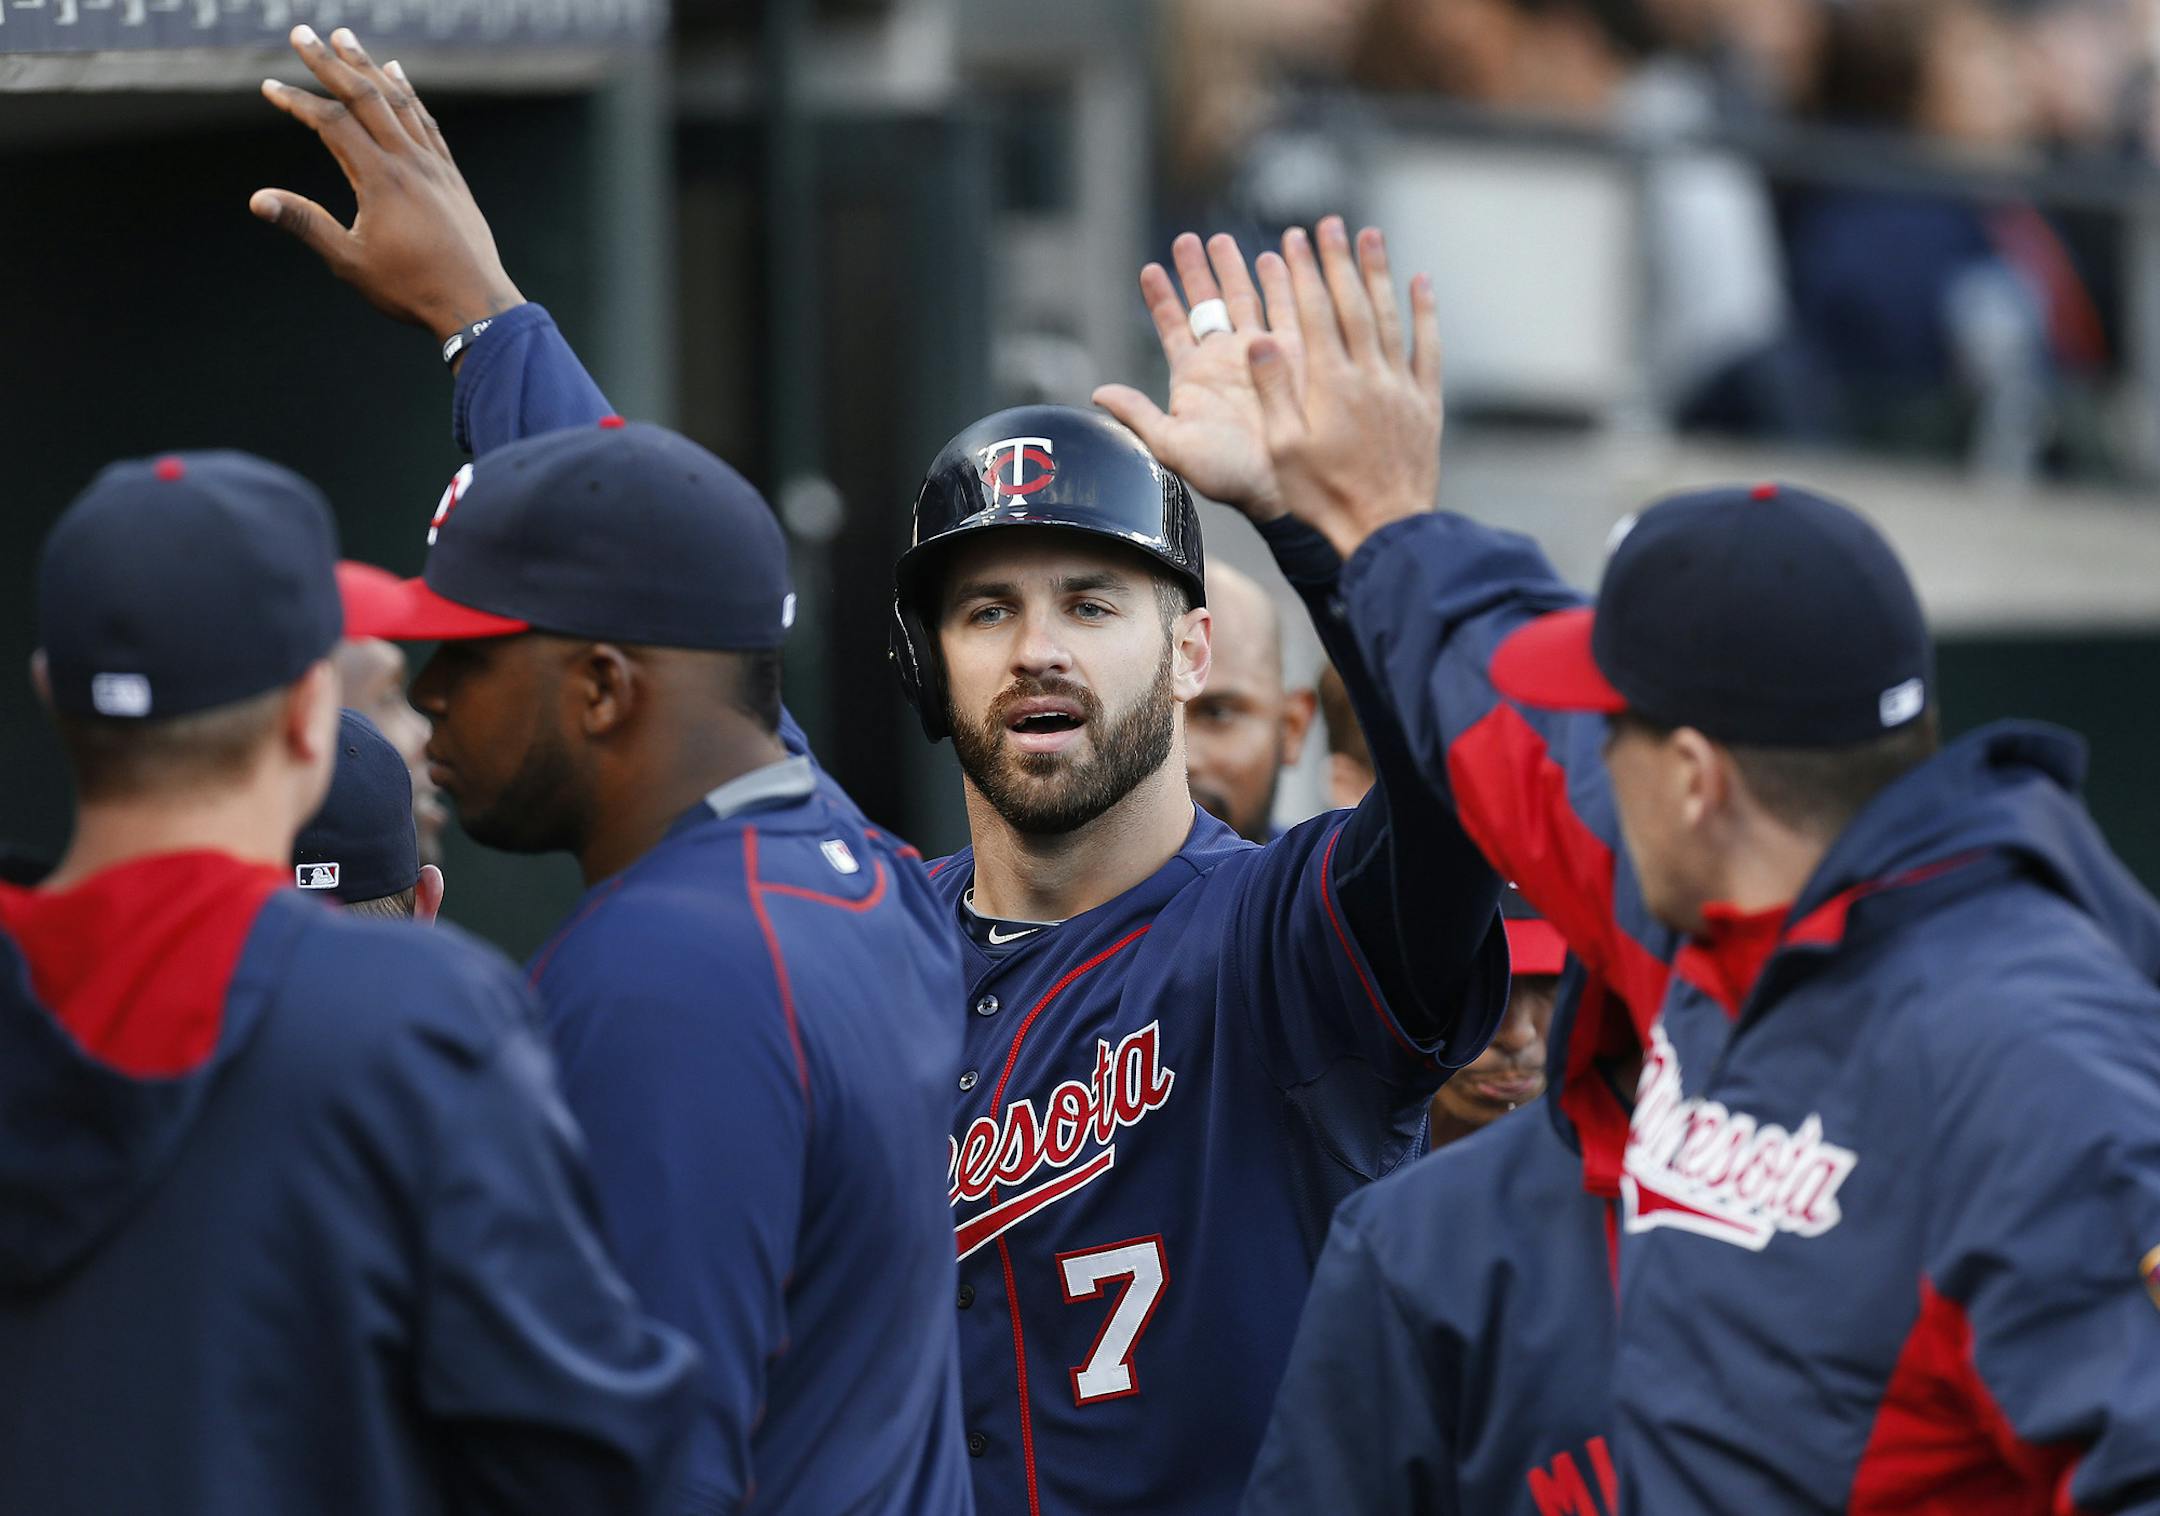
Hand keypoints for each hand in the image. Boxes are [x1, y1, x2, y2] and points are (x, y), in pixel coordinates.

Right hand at [252, 26, 522, 350]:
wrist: (476, 304)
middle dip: (329, 62)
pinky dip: (408, 94)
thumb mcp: (350, 262)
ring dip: (369, 66)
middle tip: (302, 32)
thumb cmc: (411, 288)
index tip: (268, 87)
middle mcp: (409, 162)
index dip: (297, 101)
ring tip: (345, 38)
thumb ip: (305, 224)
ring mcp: (434, 166)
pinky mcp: (451, 175)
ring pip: (399, 102)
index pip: (331, 123)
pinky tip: (396, 75)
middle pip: (365, 97)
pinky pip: (427, 122)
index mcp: (380, 180)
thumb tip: (257, 199)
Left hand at [1093, 232, 1305, 521]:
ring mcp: (1259, 354)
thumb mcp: (1173, 445)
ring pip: (1244, 299)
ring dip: (1233, 269)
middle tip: (1186, 239)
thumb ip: (1139, 415)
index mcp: (1193, 376)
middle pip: (1207, 303)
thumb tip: (1098, 392)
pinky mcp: (1294, 354)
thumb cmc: (1224, 473)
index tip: (1148, 269)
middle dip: (1196, 271)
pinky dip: (1280, 281)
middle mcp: (1225, 359)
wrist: (1277, 486)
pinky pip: (1286, 308)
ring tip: (1222, 239)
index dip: (1160, 298)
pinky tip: (1276, 254)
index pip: (1172, 326)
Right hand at [1248, 219, 1441, 560]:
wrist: (1386, 528)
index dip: (1303, 273)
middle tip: (1330, 223)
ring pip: (1391, 316)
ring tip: (1371, 235)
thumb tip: (1259, 340)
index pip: (1315, 315)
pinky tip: (1422, 283)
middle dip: (1339, 261)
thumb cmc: (1324, 496)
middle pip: (1354, 304)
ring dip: (1380, 273)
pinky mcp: (1425, 404)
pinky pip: (1429, 347)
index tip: (1293, 240)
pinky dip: (1426, 312)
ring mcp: (1401, 387)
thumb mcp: (1283, 449)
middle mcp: (1369, 376)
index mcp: (1330, 385)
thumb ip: (1274, 392)